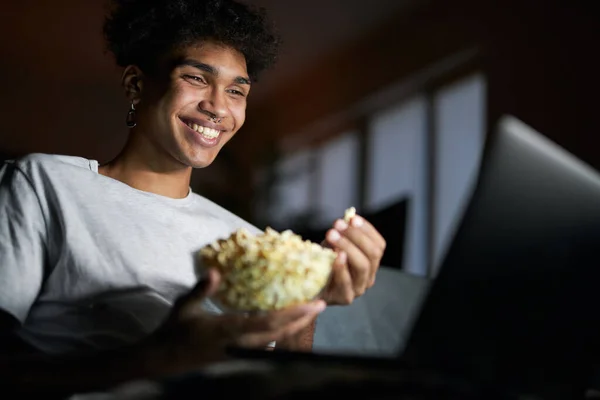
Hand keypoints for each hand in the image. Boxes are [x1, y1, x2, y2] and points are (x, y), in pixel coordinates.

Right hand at [145, 269, 325, 373]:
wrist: (162, 362)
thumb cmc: (173, 332)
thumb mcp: (184, 307)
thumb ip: (201, 289)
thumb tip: (215, 271)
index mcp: (227, 330)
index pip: (267, 323)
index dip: (292, 314)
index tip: (312, 303)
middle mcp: (238, 344)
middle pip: (278, 334)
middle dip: (301, 319)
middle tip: (321, 305)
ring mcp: (238, 353)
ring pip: (273, 342)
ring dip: (293, 327)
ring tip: (309, 312)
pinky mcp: (236, 357)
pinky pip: (264, 346)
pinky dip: (279, 335)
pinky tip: (287, 325)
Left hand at [321, 214, 385, 304]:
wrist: (308, 285)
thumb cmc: (323, 262)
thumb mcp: (333, 245)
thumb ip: (342, 233)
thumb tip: (348, 218)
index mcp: (371, 262)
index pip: (379, 244)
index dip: (367, 230)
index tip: (352, 218)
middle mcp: (369, 276)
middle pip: (373, 253)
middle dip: (356, 236)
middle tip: (337, 225)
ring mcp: (359, 288)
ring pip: (363, 266)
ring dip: (348, 247)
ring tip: (332, 235)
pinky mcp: (346, 298)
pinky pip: (347, 282)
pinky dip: (341, 268)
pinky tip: (335, 256)